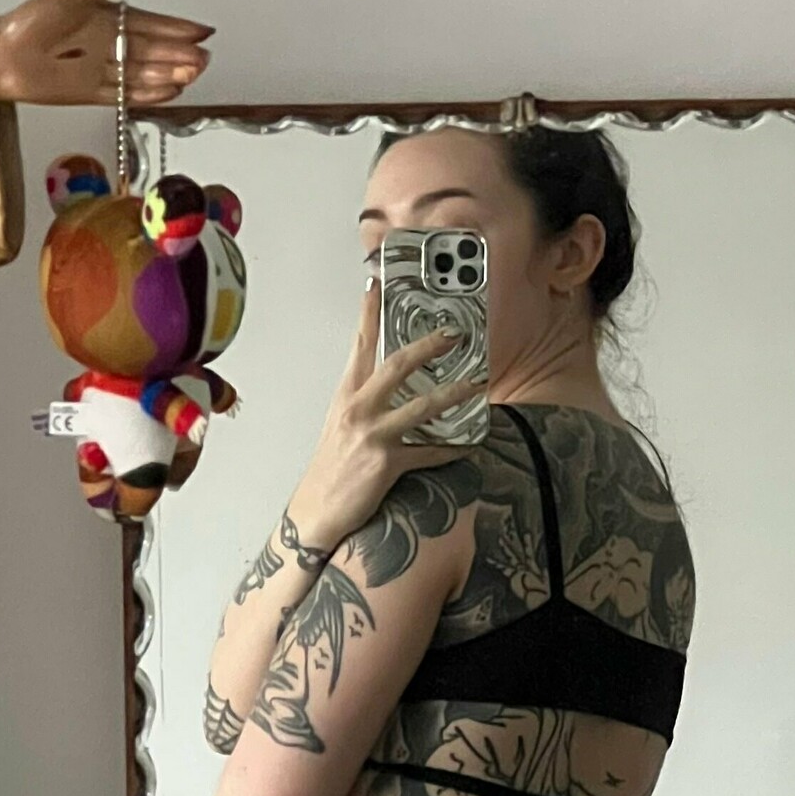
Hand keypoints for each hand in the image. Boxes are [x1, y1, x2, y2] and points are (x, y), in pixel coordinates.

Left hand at [0, 0, 212, 106]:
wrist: (2, 56)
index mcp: (104, 19)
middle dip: (180, 54)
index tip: (201, 31)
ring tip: (194, 73)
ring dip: (171, 74)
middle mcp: (108, 45)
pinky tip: (170, 92)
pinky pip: (128, 94)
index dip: (176, 28)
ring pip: (145, 73)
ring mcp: (103, 70)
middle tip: (204, 57)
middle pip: (153, 51)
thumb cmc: (29, 23)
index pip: (149, 24)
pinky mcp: (95, 93)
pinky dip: (150, 94)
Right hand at [287, 279, 480, 546]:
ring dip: (454, 394)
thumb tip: (390, 387)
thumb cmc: (330, 469)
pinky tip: (471, 444)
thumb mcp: (341, 425)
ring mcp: (373, 436)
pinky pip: (429, 452)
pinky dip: (452, 449)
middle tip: (454, 334)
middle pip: (397, 365)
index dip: (369, 313)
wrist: (317, 511)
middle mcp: (358, 409)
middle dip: (429, 346)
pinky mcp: (387, 464)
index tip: (377, 285)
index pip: (359, 345)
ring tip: (477, 385)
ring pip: (422, 406)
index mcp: (346, 396)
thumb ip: (364, 401)